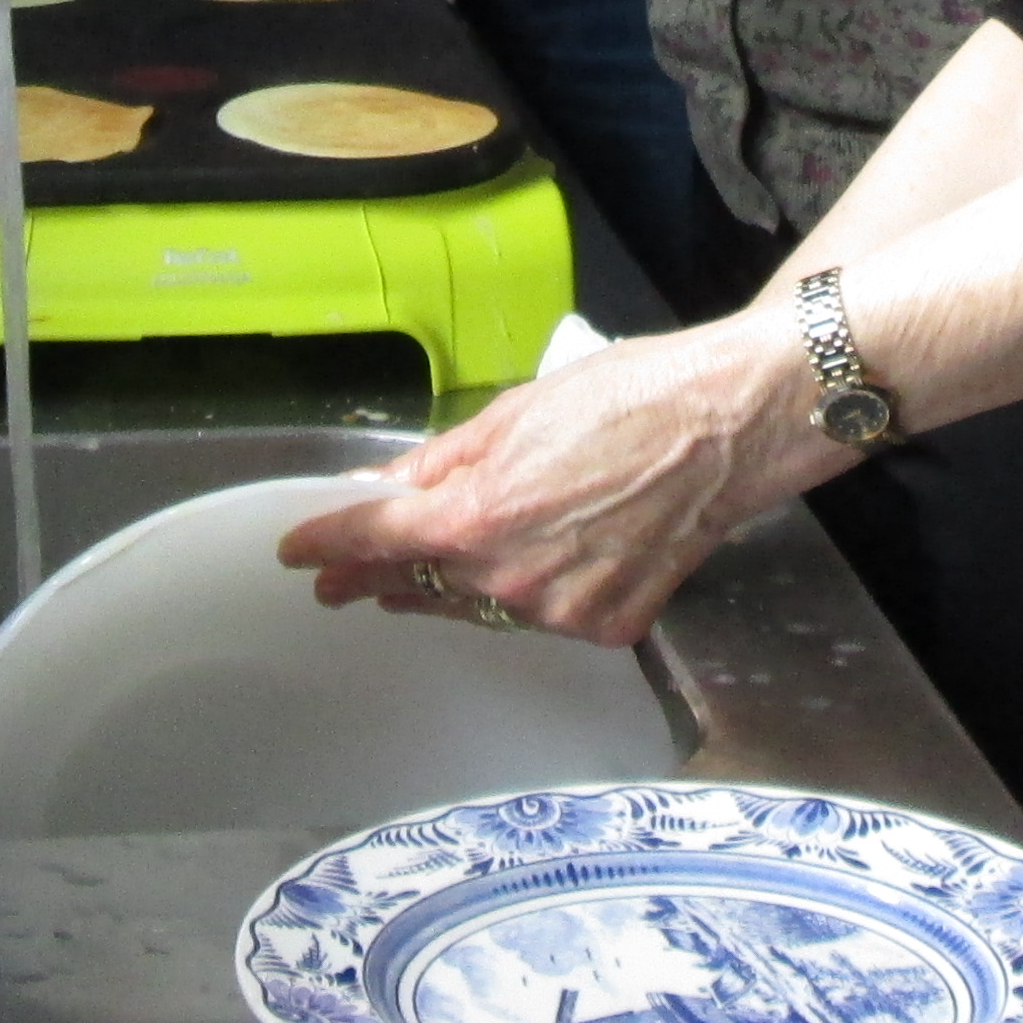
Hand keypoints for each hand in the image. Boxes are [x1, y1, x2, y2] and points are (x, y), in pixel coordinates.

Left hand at [274, 314, 829, 644]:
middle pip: (420, 584)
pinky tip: (528, 566)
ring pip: (480, 606)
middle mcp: (511, 577)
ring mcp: (561, 611)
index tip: (295, 552)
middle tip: (343, 575)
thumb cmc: (628, 396)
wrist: (728, 425)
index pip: (374, 540)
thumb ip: (442, 461)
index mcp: (478, 514)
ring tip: (419, 576)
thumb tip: (386, 489)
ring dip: (447, 587)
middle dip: (378, 575)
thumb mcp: (514, 412)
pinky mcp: (608, 626)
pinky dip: (527, 595)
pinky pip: (543, 618)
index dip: (325, 543)